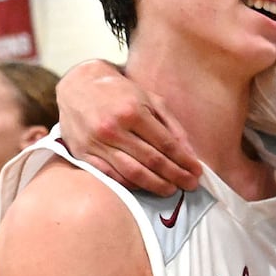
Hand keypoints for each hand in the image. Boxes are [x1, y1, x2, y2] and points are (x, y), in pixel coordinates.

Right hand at [56, 59, 201, 194]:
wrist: (78, 86)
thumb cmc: (119, 92)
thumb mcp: (149, 99)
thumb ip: (171, 125)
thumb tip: (189, 152)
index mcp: (133, 112)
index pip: (165, 144)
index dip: (184, 161)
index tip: (197, 172)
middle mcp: (114, 129)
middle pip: (151, 160)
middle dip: (175, 175)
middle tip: (190, 185)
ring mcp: (97, 143)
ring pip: (132, 173)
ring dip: (155, 185)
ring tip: (171, 190)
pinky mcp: (83, 154)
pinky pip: (111, 176)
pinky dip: (130, 185)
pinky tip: (145, 187)